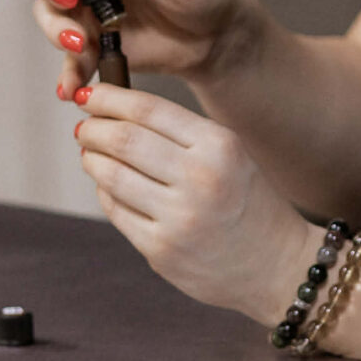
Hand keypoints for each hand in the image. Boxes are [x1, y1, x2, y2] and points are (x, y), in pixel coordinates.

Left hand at [69, 83, 322, 325]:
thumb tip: (112, 111)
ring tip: (91, 155)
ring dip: (92, 160)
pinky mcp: (161, 249)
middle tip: (84, 128)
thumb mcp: (228, 153)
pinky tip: (109, 186)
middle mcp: (200, 178)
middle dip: (93, 129)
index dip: (108, 98)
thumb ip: (178, 133)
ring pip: (112, 175)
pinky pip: (116, 211)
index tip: (88, 95)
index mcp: (219, 145)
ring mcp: (179, 217)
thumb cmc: (246, 201)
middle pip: (123, 140)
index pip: (147, 109)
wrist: (276, 265)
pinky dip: (105, 192)